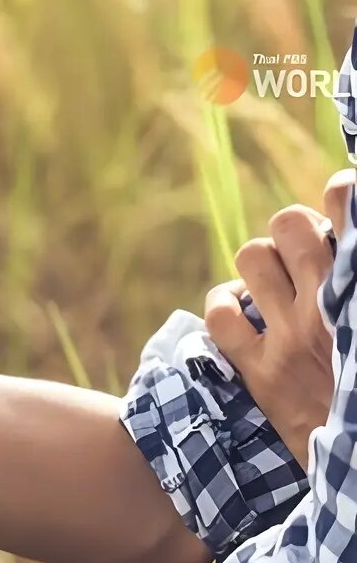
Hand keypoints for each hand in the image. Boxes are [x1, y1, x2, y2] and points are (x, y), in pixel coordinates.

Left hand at [203, 172, 351, 467]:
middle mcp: (329, 304)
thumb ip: (356, 283)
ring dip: (262, 264)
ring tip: (278, 286)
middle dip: (297, 231)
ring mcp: (290, 335)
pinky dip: (225, 306)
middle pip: (289, 223)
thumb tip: (346, 238)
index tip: (344, 207)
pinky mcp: (260, 370)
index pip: (348, 200)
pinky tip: (243, 314)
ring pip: (251, 257)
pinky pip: (220, 314)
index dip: (343, 193)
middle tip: (309, 256)